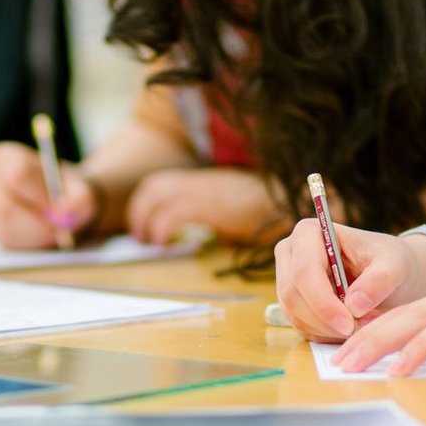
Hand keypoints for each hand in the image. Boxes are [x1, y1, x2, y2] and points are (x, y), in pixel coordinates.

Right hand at [0, 142, 97, 249]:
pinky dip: (28, 242)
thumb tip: (63, 215)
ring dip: (33, 232)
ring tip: (52, 229)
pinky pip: (5, 240)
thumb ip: (80, 201)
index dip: (39, 195)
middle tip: (57, 227)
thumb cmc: (70, 194)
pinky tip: (41, 234)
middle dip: (35, 221)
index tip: (57, 208)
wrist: (64, 207)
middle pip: (4, 204)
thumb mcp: (84, 193)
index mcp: (5, 157)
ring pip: (4, 225)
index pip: (16, 174)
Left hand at [125, 167, 289, 245]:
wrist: (285, 201)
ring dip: (146, 219)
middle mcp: (200, 182)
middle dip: (139, 210)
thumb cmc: (264, 208)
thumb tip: (203, 236)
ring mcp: (205, 191)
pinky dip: (162, 228)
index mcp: (203, 181)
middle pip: (154, 186)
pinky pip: (174, 213)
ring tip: (149, 242)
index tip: (142, 223)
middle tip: (140, 236)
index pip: (161, 181)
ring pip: (159, 197)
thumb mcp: (231, 210)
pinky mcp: (211, 204)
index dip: (144, 201)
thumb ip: (213, 217)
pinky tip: (164, 244)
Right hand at [275, 224, 425, 342]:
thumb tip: (353, 305)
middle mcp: (290, 255)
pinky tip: (351, 326)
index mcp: (308, 233)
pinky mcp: (293, 305)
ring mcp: (287, 281)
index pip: (304, 271)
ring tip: (363, 323)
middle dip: (326, 320)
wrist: (388, 274)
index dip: (322, 301)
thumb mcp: (395, 266)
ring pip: (296, 316)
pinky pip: (302, 328)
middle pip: (293, 296)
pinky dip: (327, 334)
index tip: (348, 323)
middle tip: (361, 328)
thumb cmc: (389, 261)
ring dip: (329, 329)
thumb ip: (379, 281)